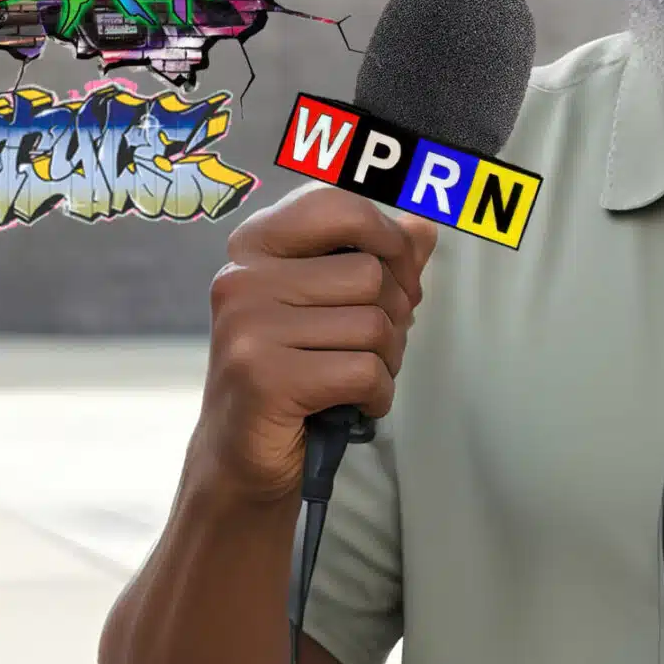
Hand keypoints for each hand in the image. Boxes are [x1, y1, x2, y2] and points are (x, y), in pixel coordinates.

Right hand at [195, 183, 439, 504]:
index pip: (337, 206)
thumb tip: (424, 226)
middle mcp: (242, 278)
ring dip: (386, 362)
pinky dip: (377, 396)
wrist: (239, 457)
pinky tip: (353, 405)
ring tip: (356, 379)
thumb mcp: (332, 306)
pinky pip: (364, 372)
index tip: (398, 277)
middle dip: (394, 317)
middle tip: (372, 348)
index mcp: (255, 246)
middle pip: (370, 273)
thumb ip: (377, 259)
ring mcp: (248, 326)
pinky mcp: (264, 377)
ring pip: (373, 325)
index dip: (388, 239)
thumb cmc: (292, 374)